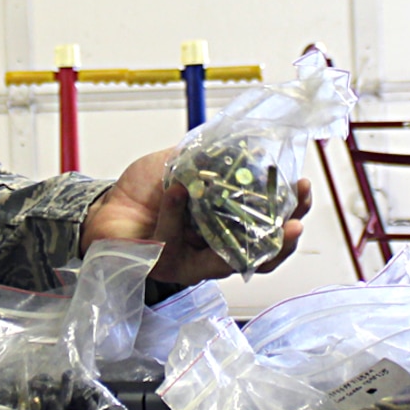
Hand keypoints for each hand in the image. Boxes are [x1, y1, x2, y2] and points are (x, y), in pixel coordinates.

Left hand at [81, 147, 313, 284]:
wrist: (105, 207)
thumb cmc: (144, 190)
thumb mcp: (181, 162)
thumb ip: (209, 155)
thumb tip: (247, 142)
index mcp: (227, 223)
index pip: (269, 222)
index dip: (292, 208)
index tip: (304, 186)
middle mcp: (217, 248)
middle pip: (263, 253)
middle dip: (285, 237)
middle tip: (298, 220)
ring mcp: (195, 262)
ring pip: (233, 262)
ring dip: (255, 245)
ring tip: (271, 225)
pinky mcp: (168, 267)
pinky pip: (178, 243)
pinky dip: (176, 214)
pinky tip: (177, 191)